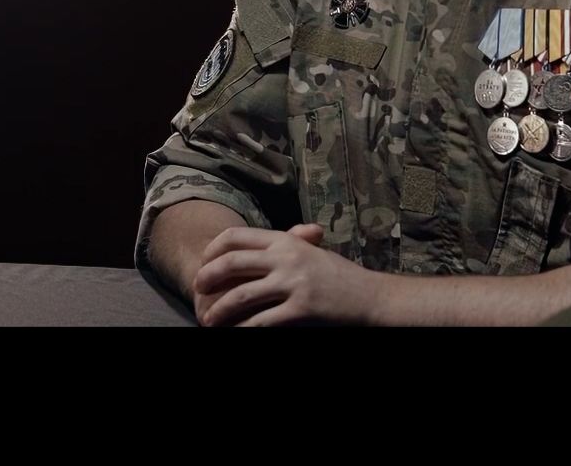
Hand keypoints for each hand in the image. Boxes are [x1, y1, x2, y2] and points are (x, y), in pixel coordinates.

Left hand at [190, 223, 383, 326]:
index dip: (213, 250)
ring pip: (241, 295)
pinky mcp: (301, 309)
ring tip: (208, 320)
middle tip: (196, 289)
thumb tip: (251, 247)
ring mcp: (294, 283)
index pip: (236, 237)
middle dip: (207, 277)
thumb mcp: (311, 252)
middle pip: (231, 262)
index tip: (203, 262)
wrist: (373, 297)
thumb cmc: (341, 277)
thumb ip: (284, 245)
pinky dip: (243, 330)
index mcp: (286, 241)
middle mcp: (287, 258)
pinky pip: (262, 321)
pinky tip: (234, 334)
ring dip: (219, 310)